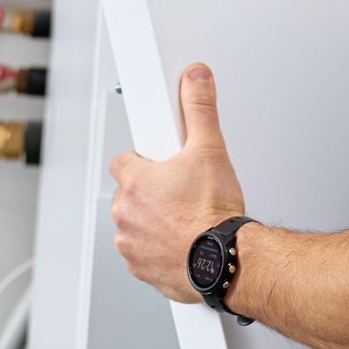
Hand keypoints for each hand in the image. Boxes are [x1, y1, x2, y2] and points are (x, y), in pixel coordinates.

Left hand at [109, 64, 246, 303]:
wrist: (226, 261)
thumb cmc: (214, 214)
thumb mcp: (210, 150)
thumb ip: (200, 109)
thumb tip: (195, 79)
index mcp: (135, 182)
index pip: (122, 161)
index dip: (142, 160)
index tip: (159, 164)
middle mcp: (126, 214)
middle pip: (128, 194)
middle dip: (148, 193)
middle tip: (178, 192)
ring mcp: (131, 244)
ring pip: (133, 225)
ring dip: (151, 221)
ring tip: (183, 218)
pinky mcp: (142, 269)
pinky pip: (142, 254)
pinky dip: (157, 249)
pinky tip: (182, 242)